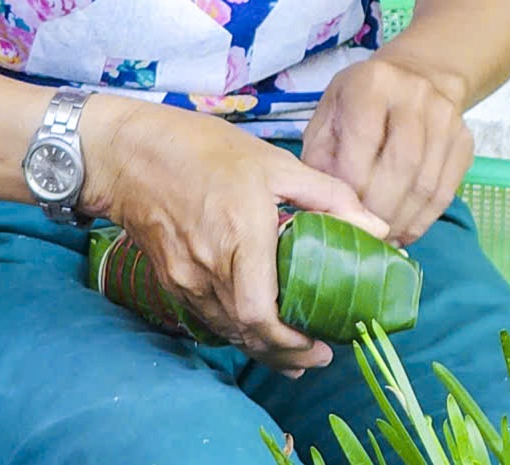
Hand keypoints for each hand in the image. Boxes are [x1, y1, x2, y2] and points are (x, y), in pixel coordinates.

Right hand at [80, 96, 390, 372]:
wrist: (131, 153)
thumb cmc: (206, 151)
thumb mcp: (277, 164)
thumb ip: (331, 197)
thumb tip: (378, 227)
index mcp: (240, 236)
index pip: (258, 313)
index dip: (289, 340)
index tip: (320, 345)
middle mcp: (208, 267)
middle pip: (245, 332)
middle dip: (284, 352)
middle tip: (318, 357)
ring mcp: (184, 278)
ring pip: (226, 330)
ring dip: (261, 346)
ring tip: (295, 352)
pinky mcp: (171, 280)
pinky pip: (208, 317)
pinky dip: (236, 330)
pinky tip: (257, 330)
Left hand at [300, 53, 472, 246]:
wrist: (420, 73)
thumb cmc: (360, 101)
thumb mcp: (328, 114)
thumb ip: (320, 157)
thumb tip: (323, 207)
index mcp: (372, 84)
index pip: (363, 144)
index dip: (351, 187)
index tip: (339, 215)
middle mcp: (415, 95)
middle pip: (401, 167)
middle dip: (379, 211)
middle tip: (362, 237)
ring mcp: (446, 118)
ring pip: (426, 185)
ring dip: (401, 221)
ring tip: (381, 240)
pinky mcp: (465, 141)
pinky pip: (446, 192)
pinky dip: (423, 220)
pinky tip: (404, 232)